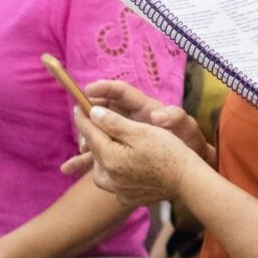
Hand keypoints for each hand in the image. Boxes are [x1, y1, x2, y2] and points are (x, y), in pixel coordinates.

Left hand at [66, 101, 195, 207]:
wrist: (188, 180)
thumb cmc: (168, 151)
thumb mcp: (141, 131)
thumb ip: (114, 122)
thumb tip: (93, 113)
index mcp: (110, 157)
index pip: (91, 133)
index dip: (84, 118)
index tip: (78, 107)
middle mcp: (110, 177)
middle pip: (95, 152)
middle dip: (92, 136)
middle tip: (95, 123)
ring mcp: (120, 190)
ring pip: (100, 172)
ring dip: (100, 159)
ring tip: (107, 148)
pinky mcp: (130, 198)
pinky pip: (114, 186)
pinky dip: (114, 176)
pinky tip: (122, 169)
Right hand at [83, 80, 214, 167]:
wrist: (190, 166)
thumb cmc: (189, 142)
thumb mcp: (187, 129)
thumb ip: (176, 119)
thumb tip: (161, 114)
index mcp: (144, 108)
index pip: (120, 92)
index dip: (104, 88)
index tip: (88, 90)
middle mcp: (130, 119)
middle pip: (103, 112)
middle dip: (90, 116)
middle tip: (82, 124)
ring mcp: (123, 136)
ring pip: (98, 134)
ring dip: (86, 140)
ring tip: (80, 148)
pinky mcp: (119, 153)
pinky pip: (98, 154)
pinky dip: (85, 160)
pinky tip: (67, 169)